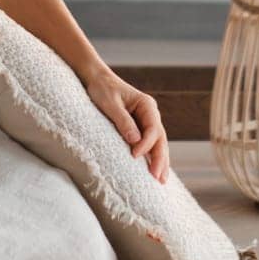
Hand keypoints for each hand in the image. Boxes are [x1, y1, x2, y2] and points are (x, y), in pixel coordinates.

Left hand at [82, 67, 169, 183]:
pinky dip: (152, 156)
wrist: (97, 79)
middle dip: (160, 158)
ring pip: (158, 143)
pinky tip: (155, 170)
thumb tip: (135, 141)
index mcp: (147, 105)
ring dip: (160, 161)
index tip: (134, 155)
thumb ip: (123, 121)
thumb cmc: (103, 89)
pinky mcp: (140, 127)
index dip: (146, 144)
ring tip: (161, 180)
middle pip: (160, 138)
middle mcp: (151, 113)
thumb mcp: (110, 103)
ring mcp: (146, 121)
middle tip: (158, 178)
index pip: (153, 129)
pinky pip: (149, 144)